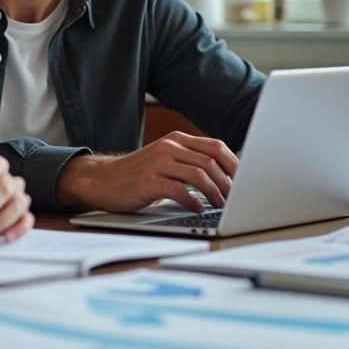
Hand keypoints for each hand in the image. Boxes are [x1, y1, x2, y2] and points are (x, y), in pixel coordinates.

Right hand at [56, 132, 237, 212]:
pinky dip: (193, 202)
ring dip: (215, 192)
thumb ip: (191, 161)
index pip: (216, 146)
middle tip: (236, 198)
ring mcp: (158, 162)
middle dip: (228, 182)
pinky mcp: (148, 181)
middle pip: (211, 161)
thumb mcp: (167, 160)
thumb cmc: (139, 174)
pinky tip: (197, 209)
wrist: (103, 180)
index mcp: (177, 139)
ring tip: (220, 205)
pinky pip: (179, 190)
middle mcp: (169, 146)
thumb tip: (227, 177)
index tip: (245, 181)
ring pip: (199, 174)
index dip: (234, 164)